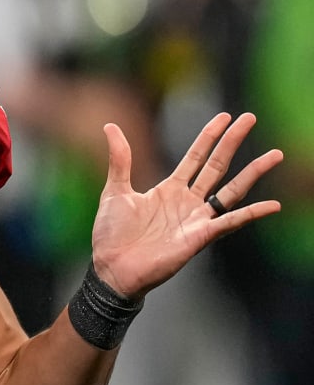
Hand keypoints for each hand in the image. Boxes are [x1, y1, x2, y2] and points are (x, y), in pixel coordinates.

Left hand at [91, 111, 282, 297]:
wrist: (110, 268)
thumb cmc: (111, 235)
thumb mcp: (115, 191)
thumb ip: (119, 160)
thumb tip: (110, 127)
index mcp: (168, 189)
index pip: (195, 157)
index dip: (209, 136)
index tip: (225, 116)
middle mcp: (187, 202)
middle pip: (216, 166)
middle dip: (232, 142)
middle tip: (250, 117)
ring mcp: (196, 219)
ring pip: (231, 191)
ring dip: (253, 173)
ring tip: (275, 155)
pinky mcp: (199, 237)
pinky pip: (230, 222)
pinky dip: (252, 214)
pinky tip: (272, 205)